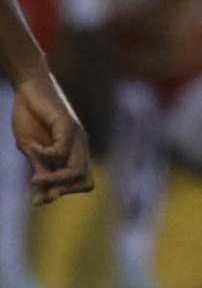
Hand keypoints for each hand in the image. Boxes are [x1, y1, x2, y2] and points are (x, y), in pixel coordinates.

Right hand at [11, 72, 91, 203]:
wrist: (29, 88)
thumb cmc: (30, 117)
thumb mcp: (32, 149)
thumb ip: (41, 168)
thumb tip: (43, 195)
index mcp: (74, 154)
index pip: (83, 183)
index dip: (64, 193)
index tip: (38, 199)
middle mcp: (80, 147)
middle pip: (85, 182)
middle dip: (62, 191)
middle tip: (38, 191)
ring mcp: (76, 136)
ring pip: (77, 171)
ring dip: (54, 180)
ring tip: (34, 178)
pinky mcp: (68, 124)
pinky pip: (61, 150)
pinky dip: (45, 154)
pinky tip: (34, 147)